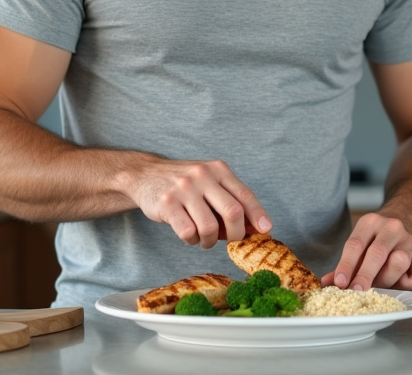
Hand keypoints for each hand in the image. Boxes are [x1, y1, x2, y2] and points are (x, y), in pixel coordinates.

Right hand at [129, 158, 270, 247]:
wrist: (144, 175)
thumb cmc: (184, 185)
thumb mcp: (209, 183)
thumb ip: (230, 200)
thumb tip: (255, 227)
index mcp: (218, 169)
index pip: (245, 194)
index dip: (258, 214)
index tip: (266, 230)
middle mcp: (203, 175)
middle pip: (232, 212)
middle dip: (237, 233)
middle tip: (232, 241)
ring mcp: (184, 188)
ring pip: (210, 227)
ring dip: (211, 240)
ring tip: (205, 239)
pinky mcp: (167, 203)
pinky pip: (188, 232)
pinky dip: (192, 240)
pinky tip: (189, 236)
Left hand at [321, 210, 411, 291]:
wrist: (408, 218)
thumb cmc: (377, 238)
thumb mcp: (360, 242)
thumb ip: (345, 264)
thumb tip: (327, 283)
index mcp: (371, 222)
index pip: (355, 244)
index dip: (346, 265)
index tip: (340, 283)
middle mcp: (392, 228)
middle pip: (377, 253)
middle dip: (365, 275)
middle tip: (356, 291)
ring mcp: (410, 241)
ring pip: (399, 262)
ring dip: (387, 279)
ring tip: (379, 284)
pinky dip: (407, 284)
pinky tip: (399, 282)